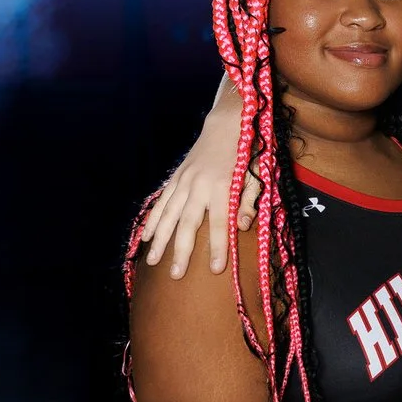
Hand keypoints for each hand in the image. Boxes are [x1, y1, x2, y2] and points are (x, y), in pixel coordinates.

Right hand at [140, 141, 261, 279]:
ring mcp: (183, 182)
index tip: (216, 270)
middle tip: (175, 275)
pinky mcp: (175, 178)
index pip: (220, 223)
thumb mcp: (256, 177)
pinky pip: (161, 202)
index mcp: (222, 187)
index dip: (218, 247)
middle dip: (181, 251)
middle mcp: (199, 186)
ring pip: (168, 215)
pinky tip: (145, 237)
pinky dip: (152, 220)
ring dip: (160, 240)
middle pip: (188, 224)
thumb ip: (249, 201)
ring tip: (153, 261)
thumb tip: (242, 227)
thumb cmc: (245, 154)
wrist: (224, 126)